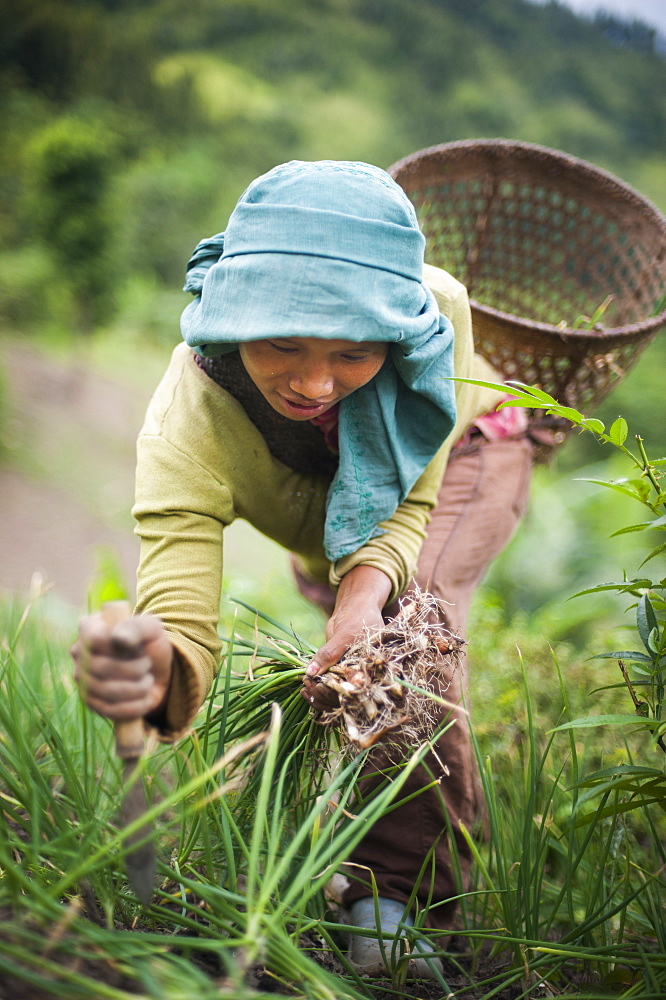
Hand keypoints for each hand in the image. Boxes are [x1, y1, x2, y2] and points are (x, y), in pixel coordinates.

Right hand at [71, 612, 173, 721]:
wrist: (157, 673)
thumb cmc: (150, 644)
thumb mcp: (150, 629)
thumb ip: (136, 627)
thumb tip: (118, 638)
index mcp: (90, 628)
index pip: (95, 639)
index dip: (121, 647)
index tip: (140, 647)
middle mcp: (79, 653)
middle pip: (101, 667)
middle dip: (135, 669)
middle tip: (147, 664)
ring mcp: (82, 679)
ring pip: (107, 691)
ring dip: (138, 688)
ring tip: (148, 681)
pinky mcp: (91, 702)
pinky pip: (110, 710)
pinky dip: (135, 707)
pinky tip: (146, 699)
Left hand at [300, 566, 390, 709]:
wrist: (355, 608)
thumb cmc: (358, 618)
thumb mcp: (344, 635)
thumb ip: (329, 653)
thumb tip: (310, 673)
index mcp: (372, 672)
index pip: (355, 693)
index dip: (336, 693)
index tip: (318, 688)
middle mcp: (364, 677)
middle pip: (344, 697)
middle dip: (325, 694)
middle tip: (308, 686)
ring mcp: (352, 675)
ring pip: (335, 694)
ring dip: (319, 693)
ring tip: (305, 686)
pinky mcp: (340, 672)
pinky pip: (330, 686)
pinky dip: (318, 688)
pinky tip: (306, 686)